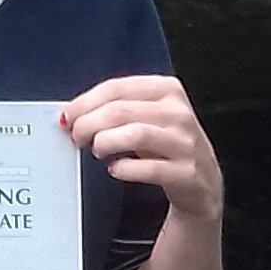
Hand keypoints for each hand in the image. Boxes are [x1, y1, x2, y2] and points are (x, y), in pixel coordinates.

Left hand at [62, 75, 221, 222]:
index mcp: (167, 89)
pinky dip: (125, 168)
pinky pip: (149, 168)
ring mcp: (185, 143)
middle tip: (77, 137)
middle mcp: (179, 112)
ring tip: (97, 149)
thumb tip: (72, 113)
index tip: (68, 116)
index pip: (116, 88)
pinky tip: (115, 169)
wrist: (202, 181)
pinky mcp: (186, 172)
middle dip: (89, 124)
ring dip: (105, 142)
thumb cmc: (166, 144)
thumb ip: (115, 108)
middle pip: (120, 111)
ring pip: (135, 134)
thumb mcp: (148, 116)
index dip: (85, 102)